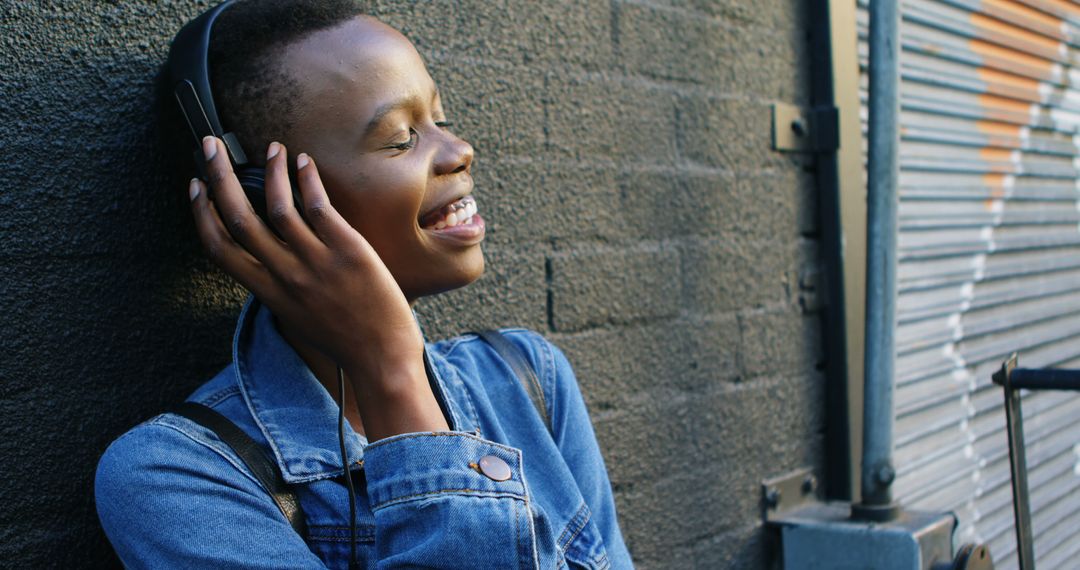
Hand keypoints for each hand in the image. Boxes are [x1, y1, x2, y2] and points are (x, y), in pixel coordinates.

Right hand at [189, 137, 447, 437]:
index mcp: (268, 293)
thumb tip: (265, 258)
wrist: (382, 356)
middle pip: (239, 217)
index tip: (196, 186)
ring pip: (279, 205)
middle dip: (219, 176)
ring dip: (271, 170)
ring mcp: (316, 262)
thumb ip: (277, 286)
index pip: (219, 248)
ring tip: (272, 148)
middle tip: (211, 147)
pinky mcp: (347, 251)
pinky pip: (319, 206)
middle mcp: (286, 275)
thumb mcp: (296, 316)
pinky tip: (304, 162)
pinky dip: (307, 179)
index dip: (201, 213)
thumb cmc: (343, 337)